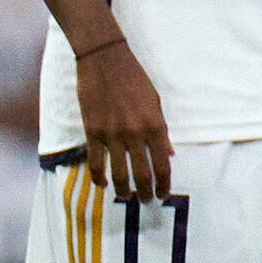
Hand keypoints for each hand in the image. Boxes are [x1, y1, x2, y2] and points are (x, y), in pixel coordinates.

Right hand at [74, 35, 169, 204]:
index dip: (164, 183)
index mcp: (155, 125)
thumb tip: (169, 154)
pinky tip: (102, 184)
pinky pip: (95, 161)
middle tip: (146, 201)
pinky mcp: (92, 131)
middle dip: (145, 192)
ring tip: (125, 197)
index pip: (163, 164)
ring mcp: (112, 134)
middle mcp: (135, 133)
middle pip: (142, 173)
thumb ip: (162, 130)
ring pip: (118, 173)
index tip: (163, 193)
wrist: (105, 61)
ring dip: (123, 190)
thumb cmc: (134, 79)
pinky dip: (98, 177)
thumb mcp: (156, 103)